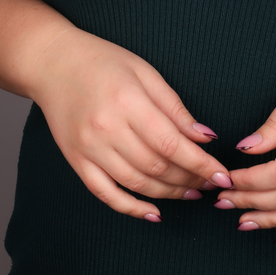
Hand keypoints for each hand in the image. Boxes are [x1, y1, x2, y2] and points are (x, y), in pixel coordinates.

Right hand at [28, 27, 231, 220]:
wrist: (54, 63)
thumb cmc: (103, 61)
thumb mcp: (144, 71)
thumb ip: (174, 106)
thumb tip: (204, 137)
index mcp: (128, 101)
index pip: (172, 142)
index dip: (200, 163)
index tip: (221, 174)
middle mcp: (107, 128)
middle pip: (156, 166)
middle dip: (189, 179)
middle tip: (210, 182)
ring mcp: (89, 148)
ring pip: (136, 183)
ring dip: (168, 194)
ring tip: (191, 193)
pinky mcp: (76, 161)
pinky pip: (105, 193)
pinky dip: (130, 208)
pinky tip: (153, 213)